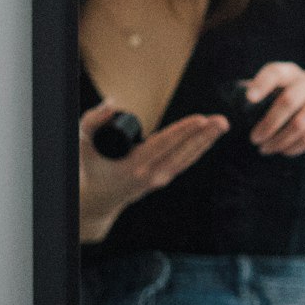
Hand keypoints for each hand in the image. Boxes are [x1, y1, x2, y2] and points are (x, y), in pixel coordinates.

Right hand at [79, 99, 228, 242]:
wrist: (96, 201)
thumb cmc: (90, 168)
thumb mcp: (83, 144)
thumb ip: (93, 121)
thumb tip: (112, 103)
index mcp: (132, 167)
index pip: (163, 145)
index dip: (183, 131)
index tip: (200, 119)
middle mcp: (149, 175)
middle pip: (182, 153)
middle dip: (203, 136)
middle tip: (221, 121)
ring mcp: (158, 179)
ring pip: (187, 158)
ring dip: (206, 141)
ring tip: (221, 125)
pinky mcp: (163, 179)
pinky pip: (184, 162)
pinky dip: (198, 149)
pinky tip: (209, 136)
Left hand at [245, 62, 304, 155]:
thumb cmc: (295, 102)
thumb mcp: (280, 92)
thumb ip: (262, 95)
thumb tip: (237, 103)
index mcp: (291, 73)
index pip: (276, 72)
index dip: (262, 83)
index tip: (249, 98)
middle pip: (288, 101)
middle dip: (268, 123)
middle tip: (254, 139)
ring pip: (299, 123)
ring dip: (279, 140)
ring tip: (265, 149)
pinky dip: (293, 147)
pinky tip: (283, 151)